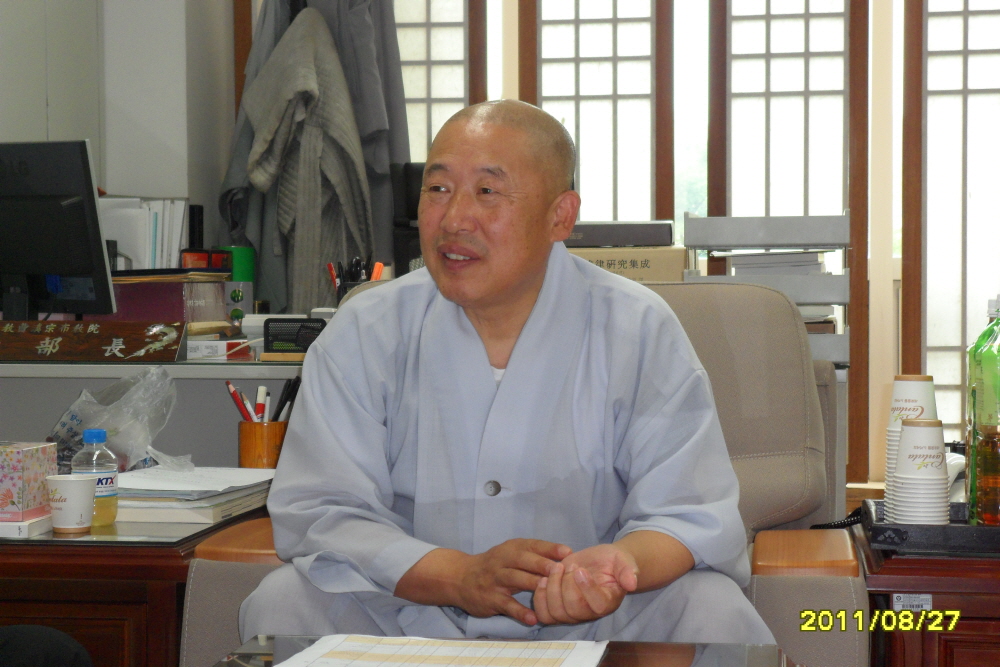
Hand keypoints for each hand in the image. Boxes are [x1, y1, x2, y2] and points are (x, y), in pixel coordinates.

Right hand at [455, 539, 571, 625]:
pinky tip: (533, 618)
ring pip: (514, 579)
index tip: (567, 551)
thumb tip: (566, 559)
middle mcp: (502, 560)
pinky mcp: (490, 598)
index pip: (532, 545)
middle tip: (559, 568)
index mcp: (511, 548)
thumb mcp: (510, 555)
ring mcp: (495, 579)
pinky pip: (506, 605)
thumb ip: (534, 556)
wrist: (459, 577)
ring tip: (549, 590)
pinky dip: (519, 612)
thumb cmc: (494, 566)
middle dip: (541, 563)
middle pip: (522, 560)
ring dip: (532, 583)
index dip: (549, 548)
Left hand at [533, 543, 638, 624]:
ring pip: (556, 613)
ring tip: (556, 569)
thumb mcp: (622, 560)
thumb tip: (632, 583)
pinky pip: (544, 614)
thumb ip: (627, 571)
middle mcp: (590, 613)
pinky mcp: (556, 609)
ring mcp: (572, 613)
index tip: (581, 570)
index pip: (597, 605)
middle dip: (566, 584)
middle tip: (569, 565)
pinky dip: (539, 598)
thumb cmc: (611, 562)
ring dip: (551, 588)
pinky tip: (543, 580)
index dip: (587, 588)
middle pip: (574, 609)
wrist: (598, 562)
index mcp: (608, 602)